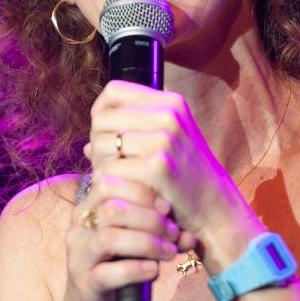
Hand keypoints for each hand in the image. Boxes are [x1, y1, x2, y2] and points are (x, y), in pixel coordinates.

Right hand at [57, 174, 193, 300]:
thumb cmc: (116, 269)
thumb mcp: (134, 245)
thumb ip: (157, 233)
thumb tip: (190, 235)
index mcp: (86, 211)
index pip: (107, 183)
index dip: (140, 191)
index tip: (166, 206)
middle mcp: (78, 230)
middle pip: (110, 209)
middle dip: (148, 217)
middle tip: (173, 231)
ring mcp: (79, 259)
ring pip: (109, 238)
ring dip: (146, 242)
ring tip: (169, 252)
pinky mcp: (85, 287)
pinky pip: (108, 273)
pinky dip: (136, 268)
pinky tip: (154, 269)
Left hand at [84, 80, 263, 269]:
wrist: (215, 210)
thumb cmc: (186, 177)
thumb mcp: (166, 144)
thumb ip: (130, 136)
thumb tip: (84, 145)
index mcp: (170, 102)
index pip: (113, 91)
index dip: (100, 112)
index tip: (104, 136)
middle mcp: (168, 114)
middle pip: (101, 119)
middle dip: (97, 144)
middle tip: (108, 166)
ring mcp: (164, 138)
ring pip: (100, 144)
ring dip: (100, 165)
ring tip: (117, 180)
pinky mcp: (158, 166)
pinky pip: (109, 170)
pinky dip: (109, 184)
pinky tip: (123, 192)